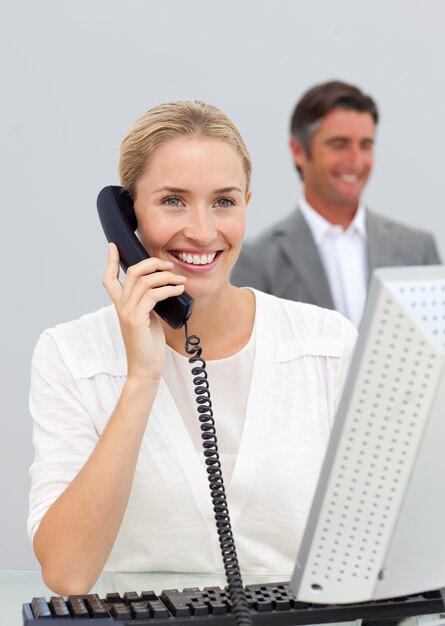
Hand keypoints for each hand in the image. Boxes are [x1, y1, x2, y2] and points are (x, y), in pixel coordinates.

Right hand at [103, 243, 185, 381]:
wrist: (146, 368)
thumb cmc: (148, 345)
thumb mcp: (148, 319)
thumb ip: (149, 303)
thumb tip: (162, 288)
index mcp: (122, 305)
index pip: (109, 279)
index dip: (110, 261)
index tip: (113, 246)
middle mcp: (121, 306)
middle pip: (132, 272)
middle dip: (152, 263)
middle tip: (169, 265)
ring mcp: (128, 312)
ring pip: (145, 281)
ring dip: (166, 276)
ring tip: (181, 280)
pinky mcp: (136, 319)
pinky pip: (153, 295)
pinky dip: (168, 289)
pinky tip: (178, 290)